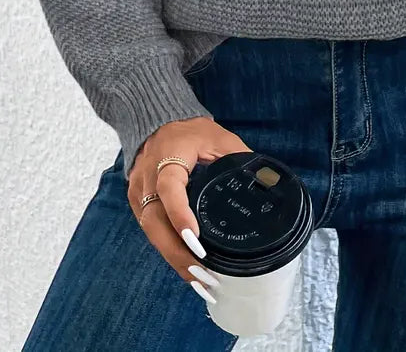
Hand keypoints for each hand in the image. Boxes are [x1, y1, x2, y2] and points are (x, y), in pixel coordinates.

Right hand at [127, 116, 253, 299]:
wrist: (156, 123)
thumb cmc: (191, 131)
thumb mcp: (219, 138)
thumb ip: (238, 157)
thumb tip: (267, 181)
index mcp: (166, 155)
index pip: (169, 187)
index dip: (180, 214)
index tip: (196, 239)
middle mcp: (146, 177)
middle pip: (155, 221)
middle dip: (179, 252)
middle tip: (205, 274)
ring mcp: (138, 192)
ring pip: (151, 232)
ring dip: (175, 259)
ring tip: (201, 282)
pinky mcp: (137, 203)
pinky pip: (152, 232)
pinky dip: (170, 252)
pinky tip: (188, 270)